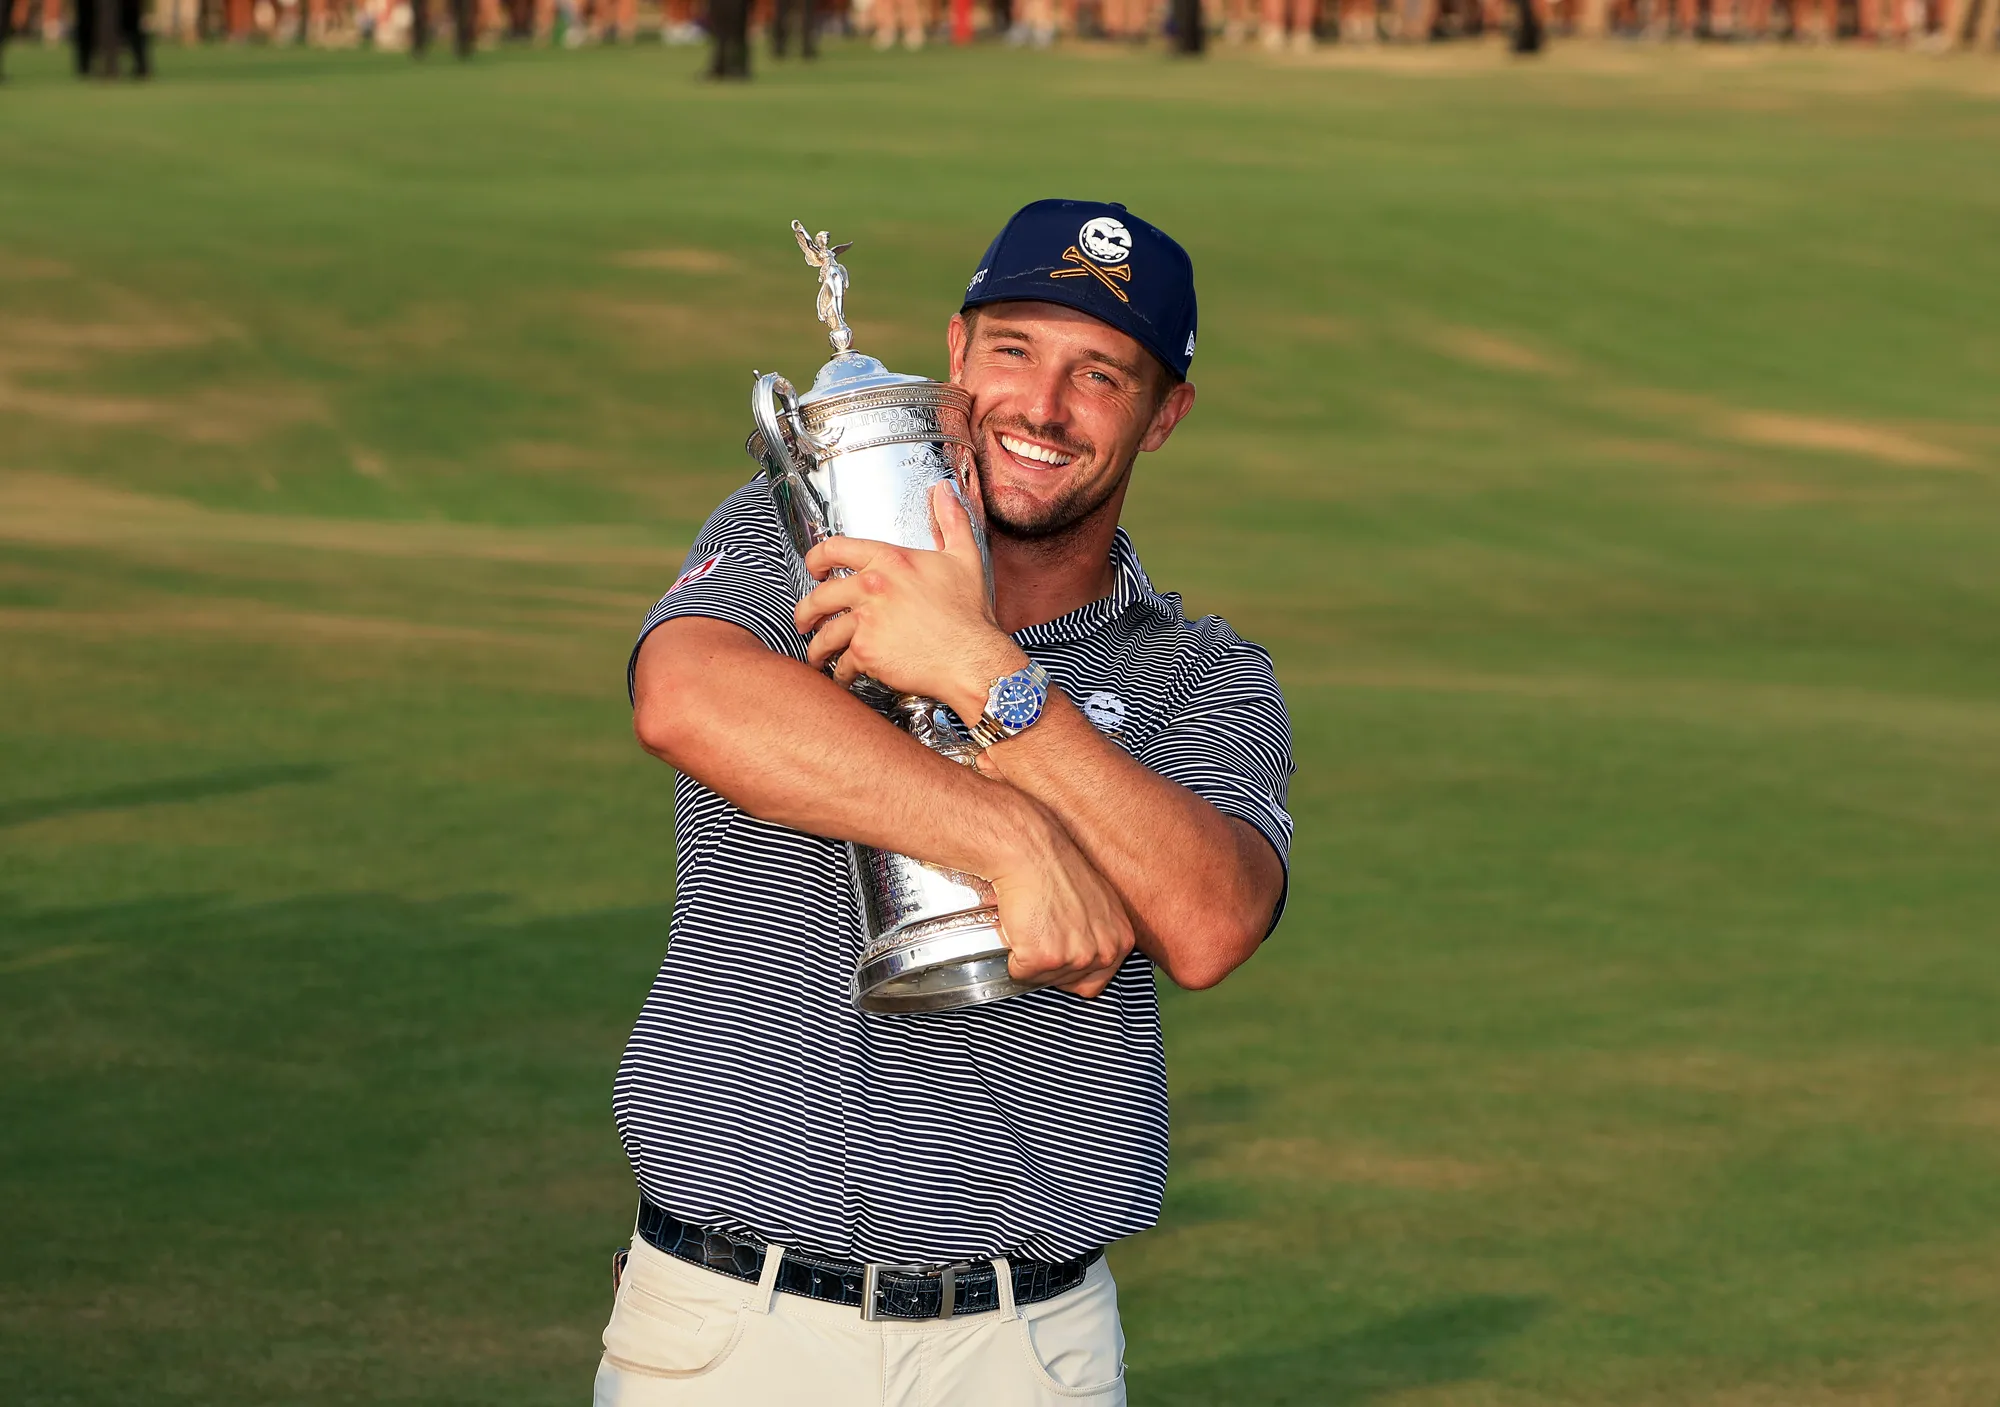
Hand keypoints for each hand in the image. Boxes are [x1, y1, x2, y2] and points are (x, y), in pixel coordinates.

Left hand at [794, 482, 1021, 718]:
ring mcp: (866, 621)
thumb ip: (951, 521)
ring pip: (825, 634)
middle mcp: (871, 586)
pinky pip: (842, 663)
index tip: (813, 569)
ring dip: (817, 648)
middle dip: (806, 611)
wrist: (972, 657)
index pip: (835, 549)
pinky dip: (840, 673)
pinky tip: (842, 677)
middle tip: (804, 621)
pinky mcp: (866, 652)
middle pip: (819, 596)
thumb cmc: (969, 612)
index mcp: (889, 560)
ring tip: (817, 656)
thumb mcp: (964, 557)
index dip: (817, 558)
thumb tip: (944, 491)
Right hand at [987, 805, 1136, 999]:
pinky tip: (1020, 926)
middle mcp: (1105, 952)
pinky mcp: (1045, 958)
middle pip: (1068, 983)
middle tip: (1041, 928)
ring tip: (1032, 922)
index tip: (1058, 946)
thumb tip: (1085, 953)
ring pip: (1042, 979)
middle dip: (1049, 963)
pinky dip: (1012, 954)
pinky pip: (1020, 973)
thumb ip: (1099, 934)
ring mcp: (1076, 957)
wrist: (1030, 851)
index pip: (1096, 981)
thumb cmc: (1057, 868)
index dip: (1070, 966)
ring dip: (1029, 957)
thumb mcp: (1098, 903)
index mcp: (1122, 940)